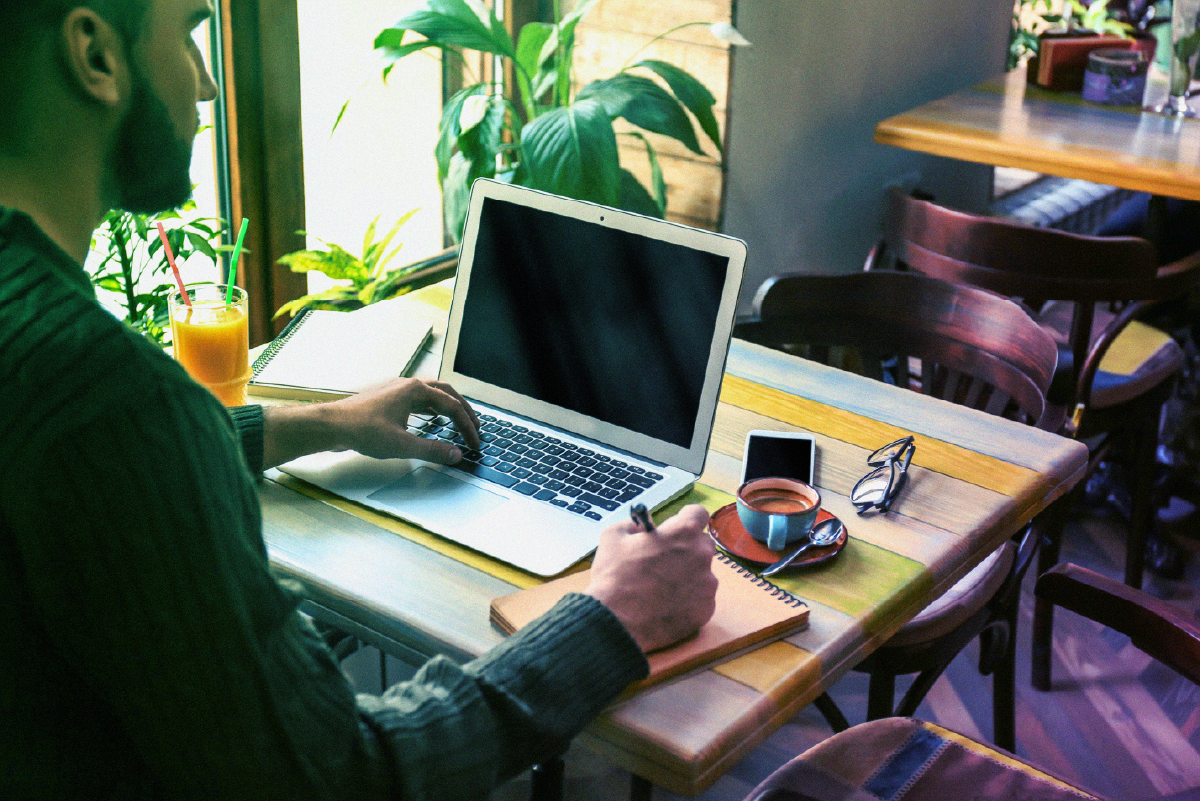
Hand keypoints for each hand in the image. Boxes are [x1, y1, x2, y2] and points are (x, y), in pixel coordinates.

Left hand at [261, 378, 480, 468]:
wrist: (331, 425)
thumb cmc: (362, 431)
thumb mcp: (402, 445)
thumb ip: (432, 450)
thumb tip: (456, 455)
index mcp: (415, 390)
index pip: (452, 406)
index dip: (467, 425)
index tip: (475, 441)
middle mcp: (408, 385)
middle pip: (446, 393)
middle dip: (463, 410)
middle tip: (475, 426)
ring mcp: (397, 390)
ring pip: (431, 393)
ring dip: (448, 406)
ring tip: (458, 420)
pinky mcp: (387, 398)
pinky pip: (418, 398)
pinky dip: (432, 407)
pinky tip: (430, 418)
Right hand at [584, 504, 716, 652]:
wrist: (616, 622)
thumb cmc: (614, 577)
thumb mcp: (613, 537)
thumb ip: (632, 524)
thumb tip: (641, 527)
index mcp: (682, 532)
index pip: (699, 514)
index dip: (685, 519)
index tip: (676, 527)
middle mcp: (701, 555)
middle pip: (703, 544)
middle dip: (687, 548)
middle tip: (665, 560)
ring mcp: (706, 584)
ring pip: (703, 573)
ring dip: (688, 575)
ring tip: (663, 588)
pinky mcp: (706, 609)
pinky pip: (701, 598)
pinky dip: (688, 599)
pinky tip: (667, 604)